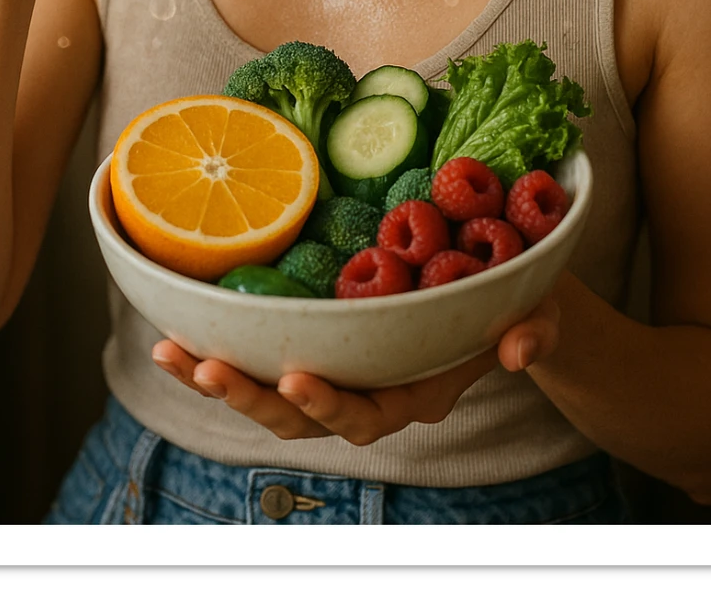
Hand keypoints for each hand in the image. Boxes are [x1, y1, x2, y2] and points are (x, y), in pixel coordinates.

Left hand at [152, 293, 559, 444]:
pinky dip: (222, 347)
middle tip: (205, 368)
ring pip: (271, 396)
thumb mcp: (540, 313)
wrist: (506, 293)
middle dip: (252, 398)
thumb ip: (534, 332)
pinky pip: (265, 359)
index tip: (298, 378)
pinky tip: (178, 328)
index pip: (368, 416)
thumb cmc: (522, 302)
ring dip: (219, 379)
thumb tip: (519, 348)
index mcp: (415, 392)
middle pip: (302, 417)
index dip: (331, 404)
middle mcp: (370, 392)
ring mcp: (340, 371)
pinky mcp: (319, 343)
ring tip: (170, 353)